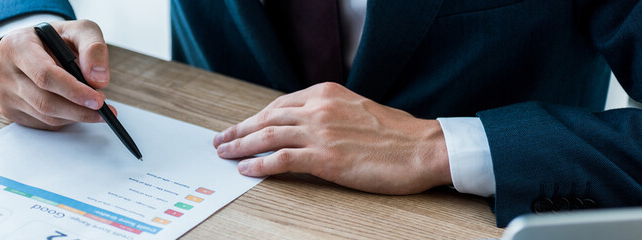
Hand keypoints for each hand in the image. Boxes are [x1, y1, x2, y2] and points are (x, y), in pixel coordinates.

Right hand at [0, 20, 115, 129]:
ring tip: (92, 105)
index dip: (74, 91)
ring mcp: (2, 93)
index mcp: (16, 44)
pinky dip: (65, 120)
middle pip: (44, 101)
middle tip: (103, 108)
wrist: (36, 46)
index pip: (45, 75)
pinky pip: (42, 124)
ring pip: (45, 116)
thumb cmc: (58, 39)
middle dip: (79, 109)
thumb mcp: (81, 31)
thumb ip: (93, 49)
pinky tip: (74, 107)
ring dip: (75, 116)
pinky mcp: (9, 110)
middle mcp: (2, 69)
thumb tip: (98, 79)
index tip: (97, 100)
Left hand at [213, 82, 450, 194]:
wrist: (423, 148)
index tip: (242, 125)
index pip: (279, 104)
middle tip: (221, 140)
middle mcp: (319, 108)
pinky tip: (246, 170)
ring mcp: (320, 132)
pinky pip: (280, 160)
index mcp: (327, 93)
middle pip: (267, 118)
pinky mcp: (324, 158)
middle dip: (239, 129)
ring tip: (225, 154)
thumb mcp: (358, 109)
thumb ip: (330, 113)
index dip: (255, 117)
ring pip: (267, 136)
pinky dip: (259, 165)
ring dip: (241, 146)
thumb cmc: (397, 134)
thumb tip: (308, 126)